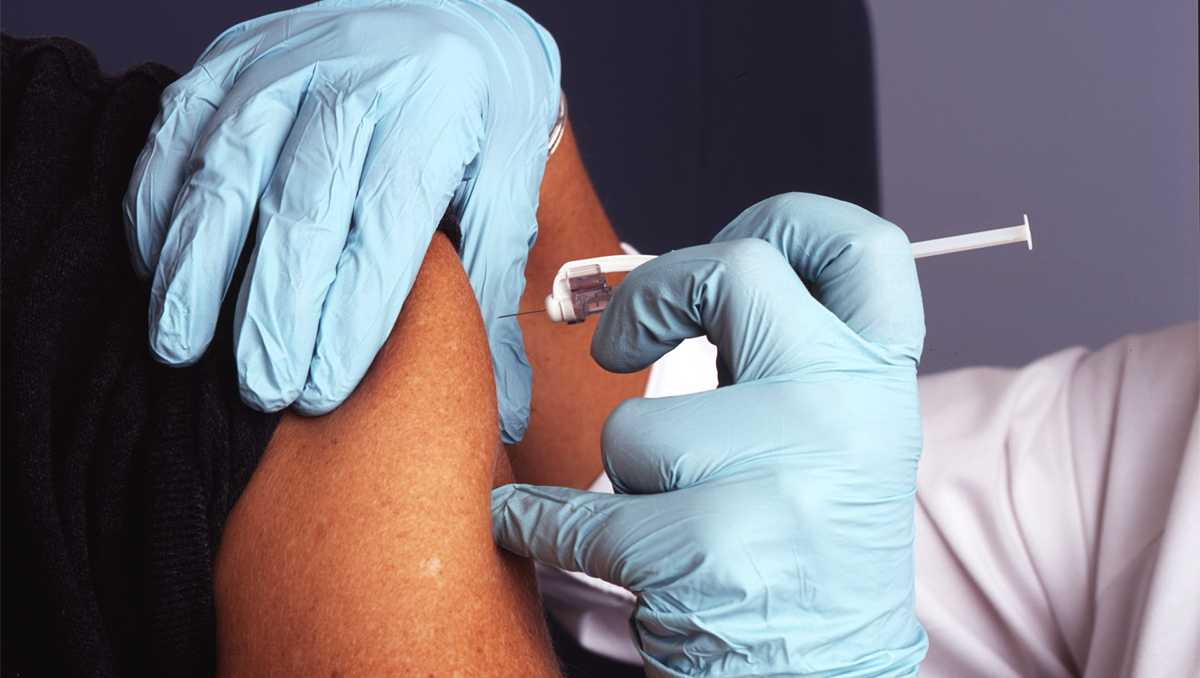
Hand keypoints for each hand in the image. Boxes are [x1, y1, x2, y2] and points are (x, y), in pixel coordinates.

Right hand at [123, 0, 560, 441]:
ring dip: (196, 265)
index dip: (349, 314)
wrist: (449, 6)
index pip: (384, 226)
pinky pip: (178, 129)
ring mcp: (282, 63)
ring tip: (181, 345)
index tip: (320, 389)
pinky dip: (158, 198)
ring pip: (225, 171)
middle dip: (273, 308)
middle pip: (300, 206)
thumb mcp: (514, 181)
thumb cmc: (482, 109)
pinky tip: (156, 265)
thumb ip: (497, 286)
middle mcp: (353, 82)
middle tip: (259, 389)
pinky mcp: (231, 57)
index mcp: (434, 113)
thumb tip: (505, 405)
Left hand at [492, 193, 928, 675]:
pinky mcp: (713, 547)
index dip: (788, 219)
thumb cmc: (804, 552)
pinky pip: (578, 510)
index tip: (730, 239)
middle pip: (734, 273)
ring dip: (627, 478)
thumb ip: (774, 358)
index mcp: (880, 382)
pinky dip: (539, 524)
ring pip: (637, 424)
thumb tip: (661, 285)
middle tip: (615, 341)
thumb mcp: (825, 440)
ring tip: (670, 524)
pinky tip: (535, 529)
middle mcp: (849, 412)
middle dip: (649, 295)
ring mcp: (786, 476)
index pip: (863, 247)